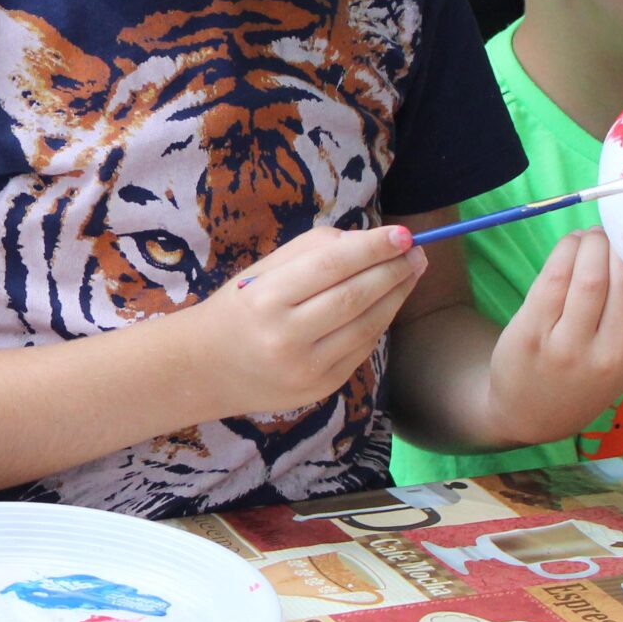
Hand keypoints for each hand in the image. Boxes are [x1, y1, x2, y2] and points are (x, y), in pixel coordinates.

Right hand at [188, 224, 426, 417]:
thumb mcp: (262, 271)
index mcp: (265, 298)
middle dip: (392, 271)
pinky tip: (389, 302)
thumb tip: (368, 241)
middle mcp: (285, 336)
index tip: (402, 234)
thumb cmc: (239, 308)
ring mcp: (306, 368)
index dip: (371, 248)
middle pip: (354, 297)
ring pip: (366, 326)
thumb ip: (311, 252)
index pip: (330, 266)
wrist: (206, 368)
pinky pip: (361, 350)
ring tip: (412, 272)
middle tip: (416, 251)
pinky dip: (379, 322)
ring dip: (396, 296)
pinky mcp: (321, 388)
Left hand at [485, 229, 622, 445]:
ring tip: (599, 235)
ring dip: (595, 242)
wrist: (530, 411)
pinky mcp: (530, 331)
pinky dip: (566, 250)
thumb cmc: (596, 373)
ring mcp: (566, 344)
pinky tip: (574, 244)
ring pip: (588, 275)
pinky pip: (553, 277)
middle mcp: (607, 354)